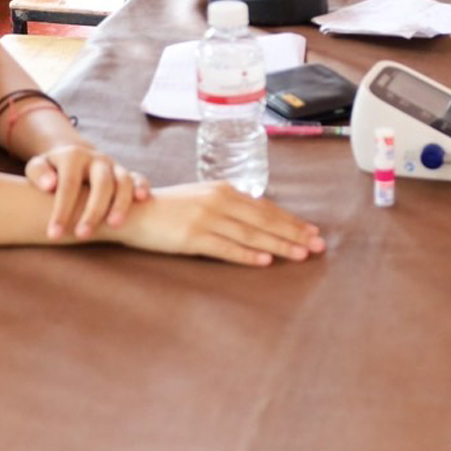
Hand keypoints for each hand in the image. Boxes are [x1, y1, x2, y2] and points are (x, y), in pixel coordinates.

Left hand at [25, 144, 148, 240]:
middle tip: (82, 236)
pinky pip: (139, 178)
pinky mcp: (127, 174)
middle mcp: (97, 158)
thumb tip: (49, 185)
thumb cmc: (50, 172)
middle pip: (101, 183)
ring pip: (124, 182)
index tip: (54, 234)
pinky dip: (142, 187)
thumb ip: (38, 173)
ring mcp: (114, 166)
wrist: (72, 160)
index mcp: (73, 156)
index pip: (69, 184)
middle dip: (93, 211)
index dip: (62, 210)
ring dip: (121, 203)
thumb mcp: (38, 167)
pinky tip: (143, 200)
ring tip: (114, 226)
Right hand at [112, 182, 325, 266]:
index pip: (265, 208)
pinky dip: (247, 254)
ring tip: (302, 254)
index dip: (291, 221)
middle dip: (294, 233)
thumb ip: (227, 206)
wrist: (132, 212)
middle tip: (318, 245)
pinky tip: (266, 260)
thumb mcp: (201, 199)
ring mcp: (206, 219)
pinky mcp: (192, 237)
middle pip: (264, 220)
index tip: (312, 231)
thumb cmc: (167, 208)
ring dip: (279, 244)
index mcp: (223, 190)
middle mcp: (219, 201)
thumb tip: (257, 219)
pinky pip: (225, 248)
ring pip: (251, 234)